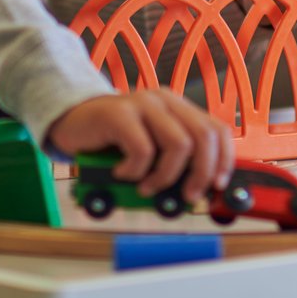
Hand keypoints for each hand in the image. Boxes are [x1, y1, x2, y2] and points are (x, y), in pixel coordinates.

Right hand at [46, 89, 234, 204]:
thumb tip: (194, 194)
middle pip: (204, 136)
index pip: (217, 129)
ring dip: (165, 176)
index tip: (217, 186)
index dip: (224, 159)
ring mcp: (143, 104)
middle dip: (201, 173)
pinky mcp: (119, 114)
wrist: (72, 120)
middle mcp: (165, 101)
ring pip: (179, 144)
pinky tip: (121, 173)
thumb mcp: (149, 151)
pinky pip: (142, 149)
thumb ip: (170, 163)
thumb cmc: (112, 142)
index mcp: (178, 108)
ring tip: (145, 187)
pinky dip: (135, 171)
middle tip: (186, 196)